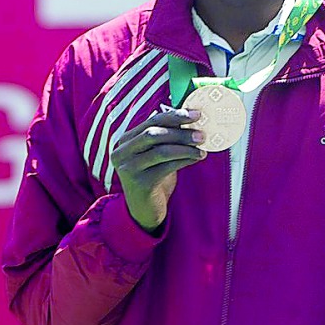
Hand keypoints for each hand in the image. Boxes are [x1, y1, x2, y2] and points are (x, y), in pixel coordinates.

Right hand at [109, 107, 204, 231]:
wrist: (144, 210)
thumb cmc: (153, 177)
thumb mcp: (155, 155)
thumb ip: (165, 138)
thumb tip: (192, 120)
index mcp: (125, 140)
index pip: (151, 121)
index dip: (175, 115)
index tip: (196, 114)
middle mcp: (122, 152)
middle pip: (154, 133)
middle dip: (181, 132)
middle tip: (202, 134)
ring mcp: (128, 168)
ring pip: (161, 150)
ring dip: (185, 147)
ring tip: (202, 148)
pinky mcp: (140, 183)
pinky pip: (167, 167)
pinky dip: (184, 160)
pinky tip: (197, 158)